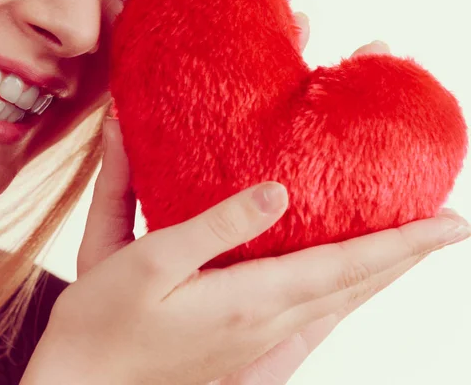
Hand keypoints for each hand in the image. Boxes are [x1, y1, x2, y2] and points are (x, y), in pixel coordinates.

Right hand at [23, 13, 468, 384]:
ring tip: (407, 250)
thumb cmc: (103, 324)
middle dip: (404, 256)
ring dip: (379, 274)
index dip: (401, 244)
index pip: (346, 266)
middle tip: (445, 227)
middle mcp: (266, 324)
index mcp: (249, 301)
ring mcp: (256, 341)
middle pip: (354, 287)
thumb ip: (215, 226)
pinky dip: (342, 294)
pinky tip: (344, 291)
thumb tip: (276, 192)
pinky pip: (312, 316)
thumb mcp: (149, 262)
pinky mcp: (241, 346)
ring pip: (338, 304)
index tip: (450, 222)